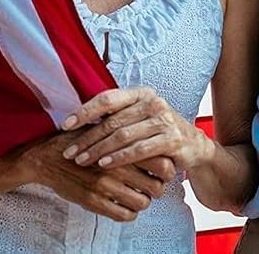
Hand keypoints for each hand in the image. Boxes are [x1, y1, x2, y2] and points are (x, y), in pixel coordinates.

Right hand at [9, 130, 173, 221]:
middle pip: (156, 186)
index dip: (168, 169)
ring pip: (142, 203)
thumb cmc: (79, 140)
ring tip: (139, 196)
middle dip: (158, 188)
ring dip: (144, 201)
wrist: (47, 157)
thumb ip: (128, 134)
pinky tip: (126, 206)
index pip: (161, 163)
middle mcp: (117, 166)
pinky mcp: (93, 201)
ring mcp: (105, 186)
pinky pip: (123, 215)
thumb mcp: (104, 127)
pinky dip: (129, 213)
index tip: (163, 170)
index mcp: (123, 146)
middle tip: (153, 185)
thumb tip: (154, 139)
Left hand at [61, 86, 213, 171]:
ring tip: (81, 160)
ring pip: (123, 135)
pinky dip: (119, 158)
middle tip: (69, 152)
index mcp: (141, 93)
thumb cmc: (158, 131)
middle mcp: (152, 102)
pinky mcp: (171, 139)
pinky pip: (139, 149)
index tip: (65, 125)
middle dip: (87, 137)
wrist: (193, 144)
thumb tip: (78, 120)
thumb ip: (116, 116)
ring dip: (99, 150)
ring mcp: (163, 120)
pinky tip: (104, 165)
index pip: (107, 99)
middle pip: (112, 120)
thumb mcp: (139, 117)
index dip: (84, 111)